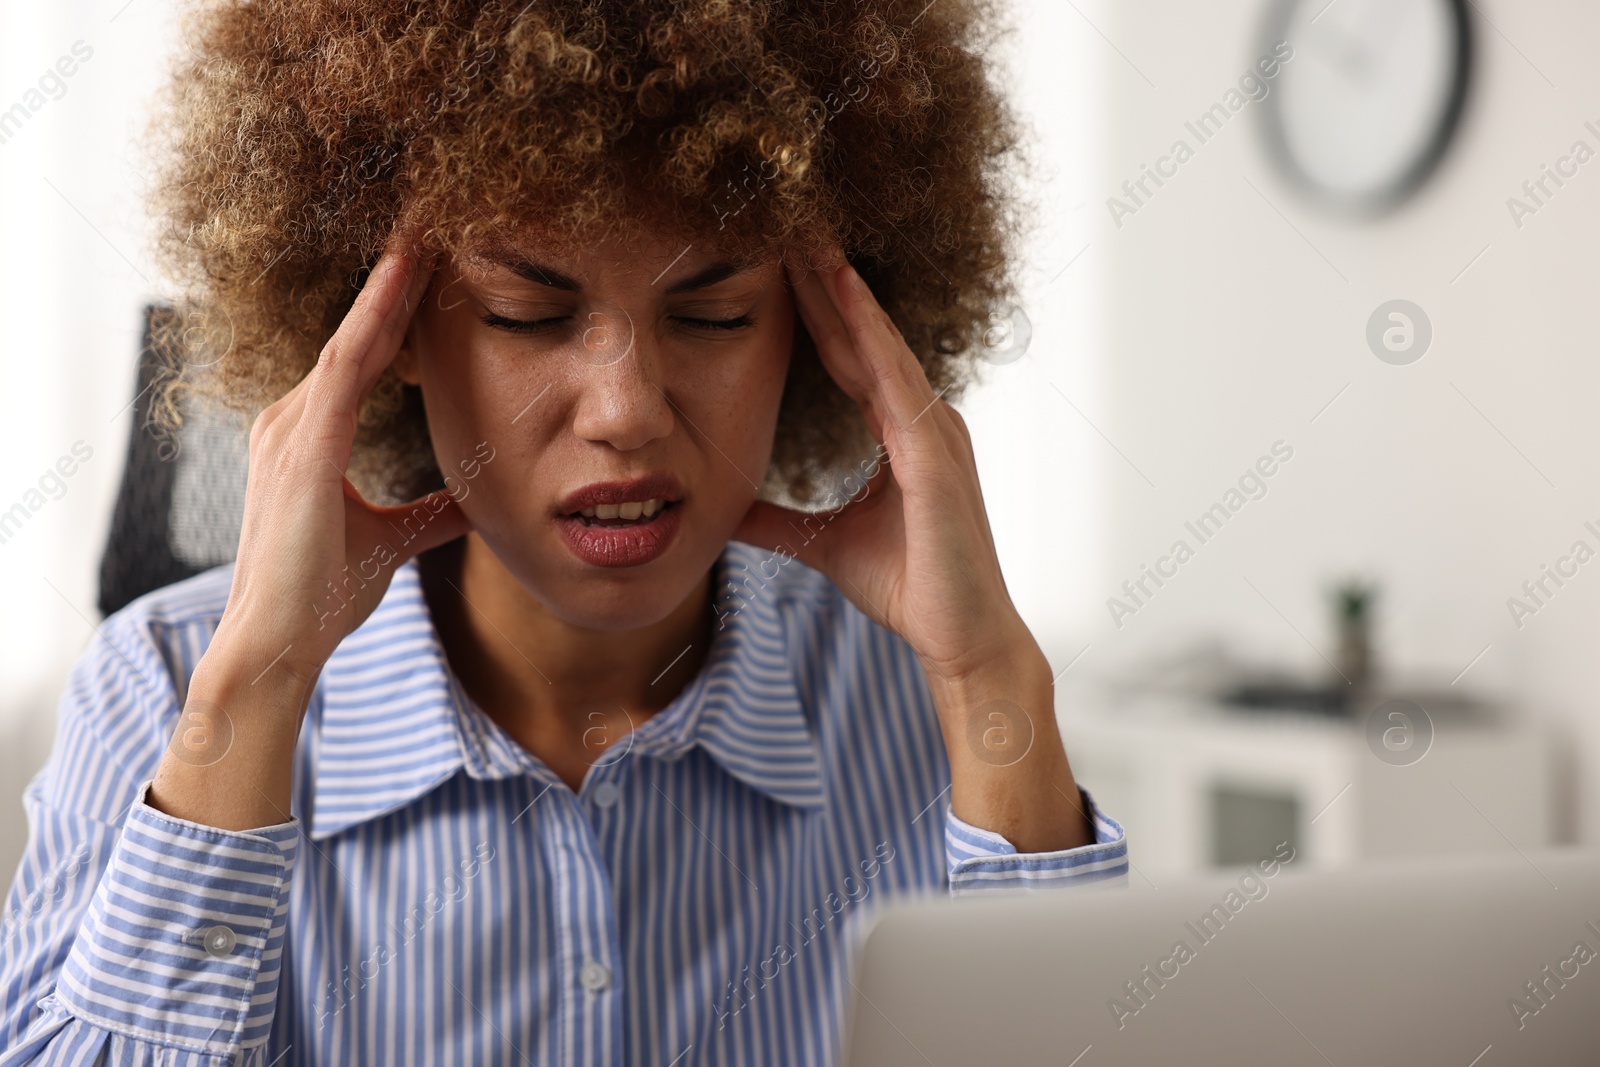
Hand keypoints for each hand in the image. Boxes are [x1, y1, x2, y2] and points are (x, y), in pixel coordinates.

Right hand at [211, 219, 469, 690]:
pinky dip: (374, 321)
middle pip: (358, 336)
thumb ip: (431, 512)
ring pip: (352, 340)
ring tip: (425, 233)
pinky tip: (401, 281)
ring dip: (389, 285)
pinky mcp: (303, 450)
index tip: (433, 267)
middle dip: (395, 282)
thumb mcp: (392, 541)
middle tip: (432, 224)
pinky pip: (345, 368)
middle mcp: (292, 421)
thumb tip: (474, 498)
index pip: (365, 358)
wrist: (279, 645)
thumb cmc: (322, 596)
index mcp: (310, 436)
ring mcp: (290, 430)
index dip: (399, 311)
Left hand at [734, 258, 1041, 689]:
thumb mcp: (823, 544)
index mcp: (900, 432)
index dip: (813, 309)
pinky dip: (870, 333)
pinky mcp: (934, 452)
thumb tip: (723, 509)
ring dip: (843, 289)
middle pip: (861, 335)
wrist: (962, 639)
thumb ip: (777, 521)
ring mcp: (933, 430)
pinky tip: (843, 293)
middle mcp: (922, 418)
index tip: (776, 261)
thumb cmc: (911, 590)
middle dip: (824, 280)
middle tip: (788, 222)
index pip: (847, 356)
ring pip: (879, 343)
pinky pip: (895, 379)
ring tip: (808, 237)